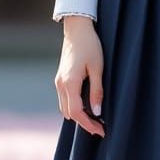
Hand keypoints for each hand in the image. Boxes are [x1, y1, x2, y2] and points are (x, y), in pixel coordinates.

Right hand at [54, 17, 104, 137]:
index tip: (101, 130)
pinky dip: (73, 106)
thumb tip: (97, 112)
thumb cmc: (90, 46)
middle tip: (100, 127)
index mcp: (69, 83)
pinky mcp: (60, 78)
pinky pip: (64, 99)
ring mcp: (58, 81)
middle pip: (69, 113)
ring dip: (78, 115)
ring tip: (94, 119)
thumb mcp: (98, 68)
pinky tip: (86, 106)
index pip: (76, 112)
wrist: (77, 29)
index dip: (88, 124)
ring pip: (65, 107)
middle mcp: (60, 85)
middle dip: (84, 123)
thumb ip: (97, 91)